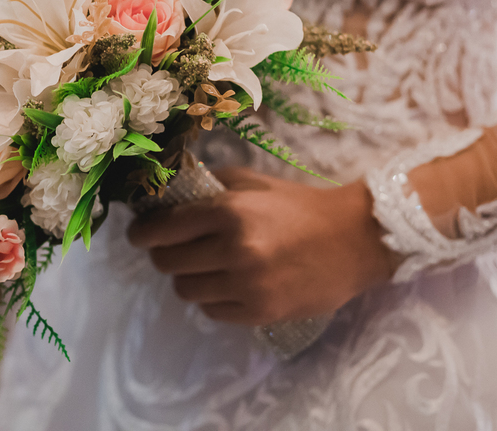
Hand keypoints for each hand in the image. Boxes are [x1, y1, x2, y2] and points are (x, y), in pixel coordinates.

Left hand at [127, 167, 395, 324]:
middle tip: (174, 249)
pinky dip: (213, 300)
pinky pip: (213, 312)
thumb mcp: (252, 183)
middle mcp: (234, 249)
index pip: (162, 228)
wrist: (357, 238)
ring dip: (189, 278)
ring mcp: (247, 285)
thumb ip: (209, 187)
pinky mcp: (262, 312)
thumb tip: (166, 195)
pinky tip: (227, 285)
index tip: (139, 234)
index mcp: (228, 211)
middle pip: (167, 262)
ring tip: (206, 268)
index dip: (143, 233)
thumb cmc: (299, 205)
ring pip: (186, 290)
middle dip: (164, 254)